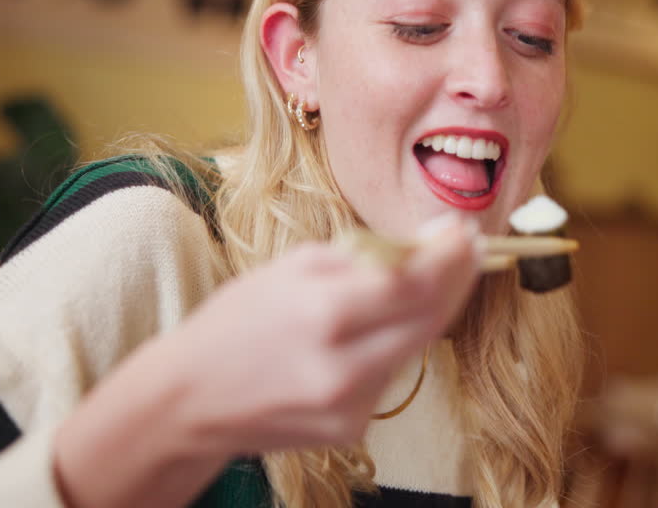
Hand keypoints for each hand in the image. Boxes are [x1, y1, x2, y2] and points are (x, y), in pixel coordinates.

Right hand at [53, 214, 480, 507]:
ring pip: (415, 347)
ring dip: (425, 311)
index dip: (451, 255)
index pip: (417, 281)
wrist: (190, 398)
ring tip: (414, 281)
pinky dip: (392, 347)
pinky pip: (390, 376)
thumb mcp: (292, 267)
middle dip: (457, 278)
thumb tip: (425, 243)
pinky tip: (369, 334)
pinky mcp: (351, 428)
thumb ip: (363, 256)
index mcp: (325, 312)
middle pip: (432, 318)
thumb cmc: (237, 321)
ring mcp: (351, 404)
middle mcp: (345, 365)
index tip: (463, 230)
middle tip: (467, 248)